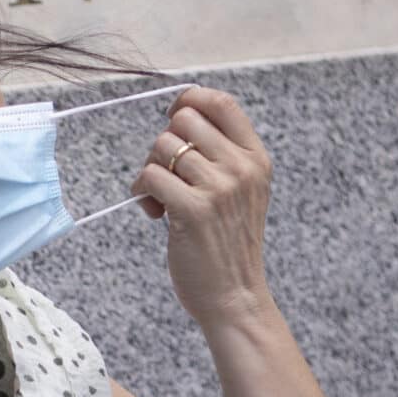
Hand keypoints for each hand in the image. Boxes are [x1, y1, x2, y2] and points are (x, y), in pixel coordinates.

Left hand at [129, 86, 274, 325]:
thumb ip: (221, 156)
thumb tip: (179, 119)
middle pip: (184, 120)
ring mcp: (220, 187)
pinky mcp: (194, 209)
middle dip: (164, 143)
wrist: (235, 296)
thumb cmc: (227, 244)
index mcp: (256, 159)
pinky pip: (150, 175)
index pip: (222, 103)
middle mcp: (242, 168)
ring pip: (163, 146)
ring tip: (160, 198)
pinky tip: (154, 213)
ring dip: (150, 170)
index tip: (173, 117)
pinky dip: (142, 191)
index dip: (189, 100)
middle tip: (166, 173)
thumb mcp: (242, 192)